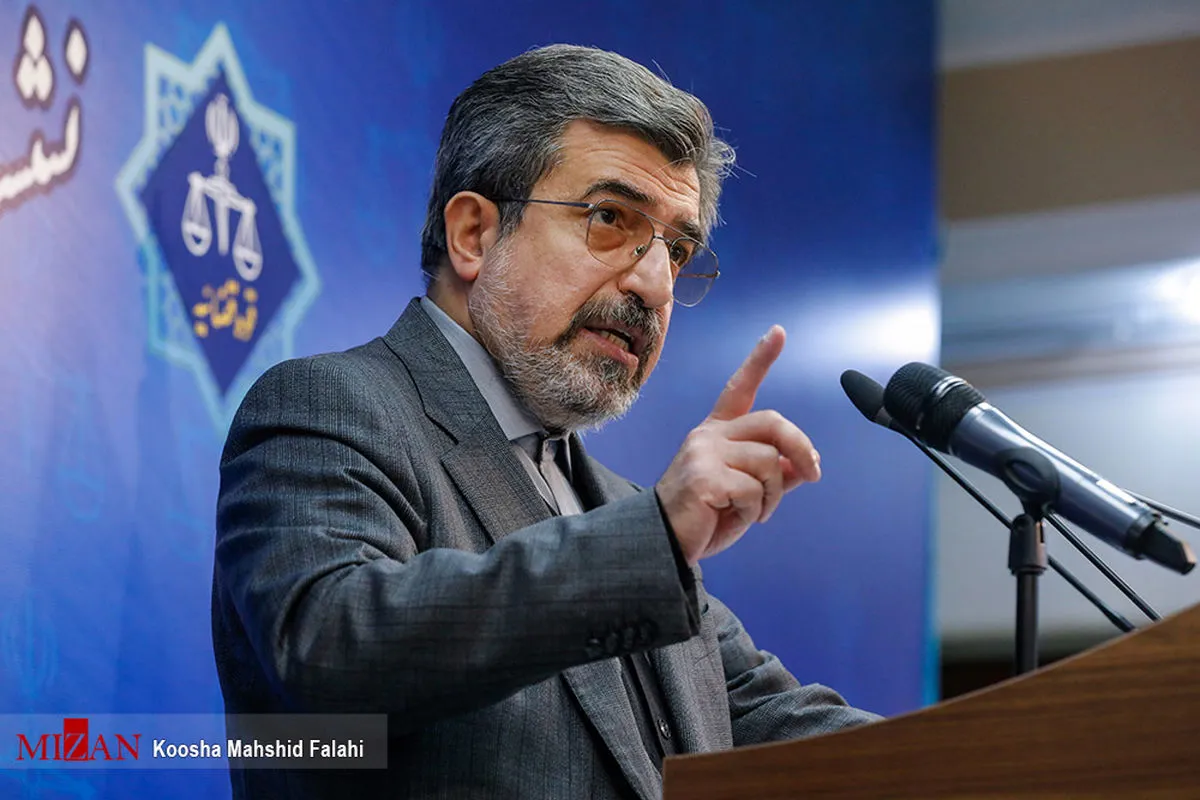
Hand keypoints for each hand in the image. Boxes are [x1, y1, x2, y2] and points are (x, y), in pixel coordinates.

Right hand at [655, 326, 821, 565]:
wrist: (665, 544)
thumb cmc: (705, 518)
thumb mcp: (747, 494)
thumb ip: (775, 475)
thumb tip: (806, 464)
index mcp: (716, 432)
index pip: (739, 388)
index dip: (760, 359)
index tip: (778, 332)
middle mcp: (708, 435)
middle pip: (772, 423)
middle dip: (800, 448)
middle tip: (814, 474)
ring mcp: (704, 453)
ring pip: (768, 462)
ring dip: (773, 494)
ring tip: (756, 512)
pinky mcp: (704, 476)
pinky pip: (752, 489)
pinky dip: (756, 510)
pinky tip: (737, 516)